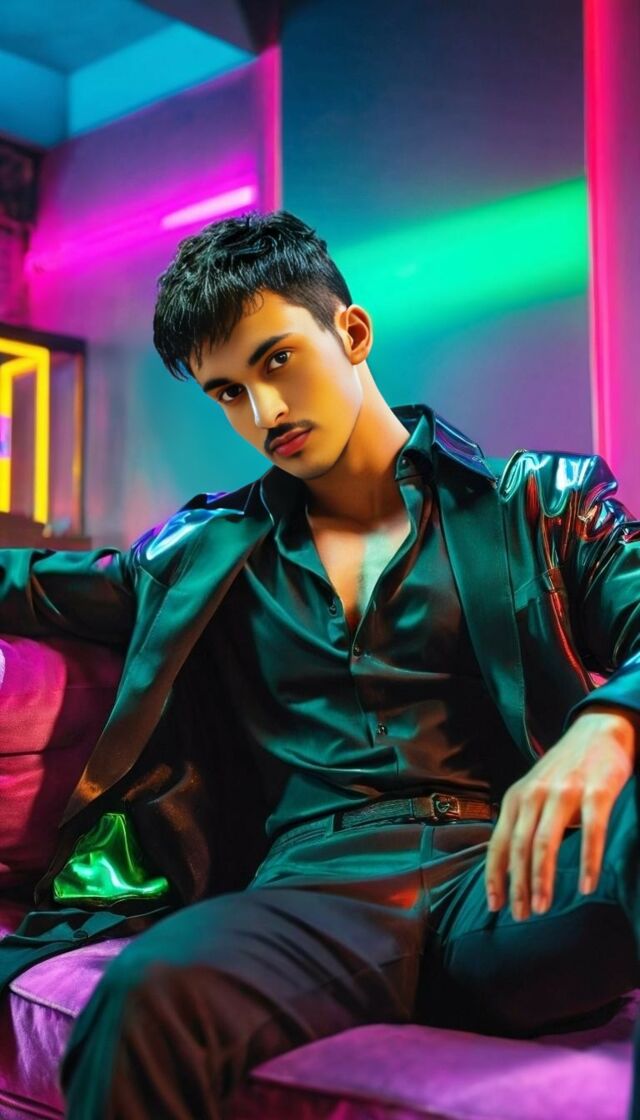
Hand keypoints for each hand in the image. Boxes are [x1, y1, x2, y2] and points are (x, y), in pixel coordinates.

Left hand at [484, 706, 638, 920]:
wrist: (598, 730)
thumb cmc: (563, 769)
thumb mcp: (532, 790)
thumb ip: (520, 821)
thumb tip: (507, 867)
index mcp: (516, 797)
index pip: (499, 843)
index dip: (494, 877)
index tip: (495, 906)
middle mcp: (535, 794)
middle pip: (520, 848)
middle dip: (518, 886)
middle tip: (522, 916)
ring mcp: (565, 792)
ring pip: (546, 843)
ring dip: (543, 880)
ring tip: (543, 907)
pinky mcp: (596, 792)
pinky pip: (591, 832)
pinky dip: (588, 862)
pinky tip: (588, 886)